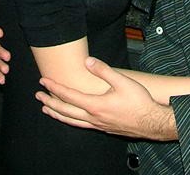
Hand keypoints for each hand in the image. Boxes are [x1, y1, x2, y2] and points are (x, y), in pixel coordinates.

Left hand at [36, 57, 176, 140]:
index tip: (43, 81)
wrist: (152, 122)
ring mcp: (97, 125)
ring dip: (57, 114)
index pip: (68, 95)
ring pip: (71, 121)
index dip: (54, 87)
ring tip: (46, 109)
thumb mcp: (123, 81)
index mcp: (95, 105)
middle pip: (65, 111)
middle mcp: (92, 118)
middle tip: (38, 96)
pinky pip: (81, 125)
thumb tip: (87, 61)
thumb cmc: (139, 101)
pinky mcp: (103, 128)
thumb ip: (103, 70)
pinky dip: (70, 120)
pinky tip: (71, 118)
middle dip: (50, 102)